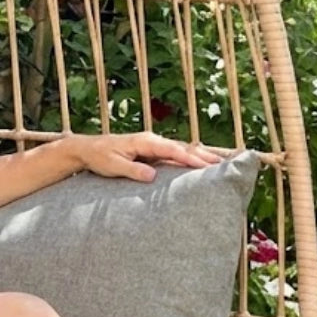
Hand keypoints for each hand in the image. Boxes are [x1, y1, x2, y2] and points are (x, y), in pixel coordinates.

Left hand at [62, 131, 224, 183]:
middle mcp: (153, 140)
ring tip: (222, 163)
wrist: (88, 149)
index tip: (209, 167)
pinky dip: (191, 157)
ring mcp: (154, 144)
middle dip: (206, 155)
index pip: (174, 151)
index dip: (192, 159)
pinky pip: (176, 153)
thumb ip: (134, 170)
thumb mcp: (114, 166)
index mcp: (146, 142)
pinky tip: (202, 163)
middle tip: (227, 163)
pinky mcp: (153, 151)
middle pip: (185, 147)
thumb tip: (153, 176)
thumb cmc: (100, 158)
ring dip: (202, 155)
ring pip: (183, 149)